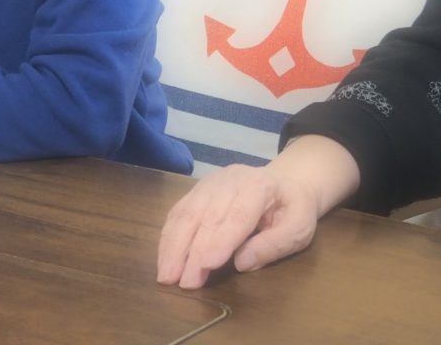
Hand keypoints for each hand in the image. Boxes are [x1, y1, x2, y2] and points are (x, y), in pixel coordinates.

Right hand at [157, 136, 360, 288]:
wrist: (285, 180)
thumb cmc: (293, 209)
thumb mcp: (298, 229)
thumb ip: (273, 245)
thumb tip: (242, 263)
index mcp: (258, 186)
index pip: (235, 216)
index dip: (219, 241)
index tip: (205, 266)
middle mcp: (228, 180)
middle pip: (204, 215)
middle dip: (190, 250)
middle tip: (180, 281)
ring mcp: (209, 183)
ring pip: (186, 212)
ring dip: (172, 244)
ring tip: (166, 274)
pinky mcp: (197, 189)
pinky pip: (179, 210)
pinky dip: (169, 234)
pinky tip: (164, 255)